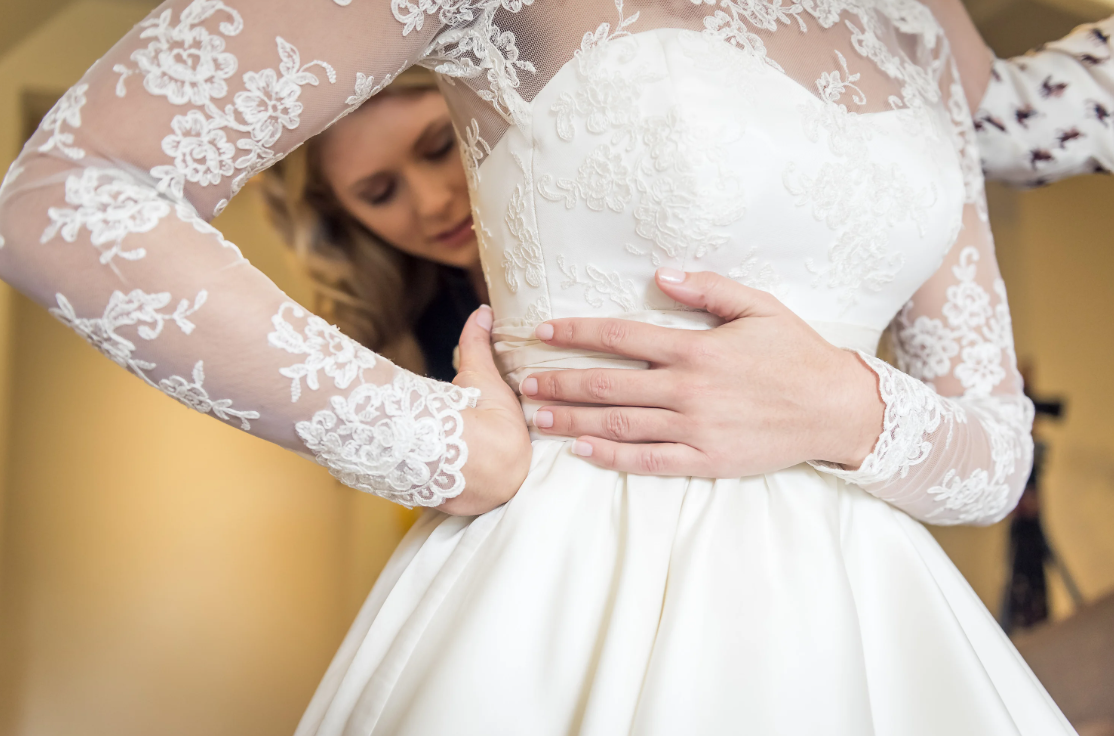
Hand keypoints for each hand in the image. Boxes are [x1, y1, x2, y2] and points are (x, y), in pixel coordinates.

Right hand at [442, 305, 531, 514]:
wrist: (449, 453)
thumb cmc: (471, 413)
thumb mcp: (476, 373)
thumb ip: (479, 343)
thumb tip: (483, 310)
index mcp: (518, 451)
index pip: (512, 447)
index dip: (502, 440)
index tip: (490, 433)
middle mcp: (505, 481)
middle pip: (498, 472)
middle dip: (489, 465)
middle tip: (472, 450)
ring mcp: (480, 500)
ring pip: (478, 490)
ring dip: (469, 482)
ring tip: (455, 466)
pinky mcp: (453, 510)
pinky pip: (453, 499)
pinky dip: (447, 490)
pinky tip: (437, 480)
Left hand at [522, 269, 884, 477]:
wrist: (835, 408)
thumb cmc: (796, 353)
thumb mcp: (760, 307)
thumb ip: (708, 289)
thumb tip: (660, 273)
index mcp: (696, 348)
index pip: (621, 335)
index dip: (577, 332)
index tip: (543, 331)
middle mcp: (688, 389)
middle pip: (608, 384)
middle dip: (561, 381)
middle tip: (525, 381)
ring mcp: (695, 427)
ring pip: (619, 424)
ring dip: (574, 419)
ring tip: (538, 416)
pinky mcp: (706, 458)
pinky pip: (649, 461)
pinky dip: (612, 457)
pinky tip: (582, 451)